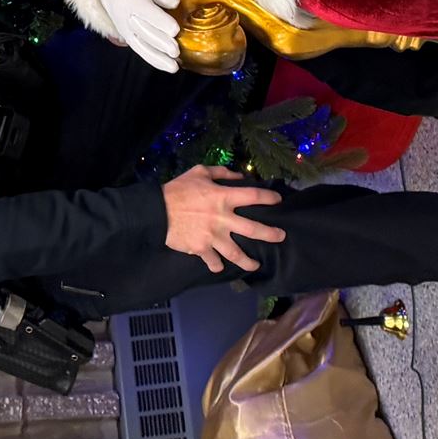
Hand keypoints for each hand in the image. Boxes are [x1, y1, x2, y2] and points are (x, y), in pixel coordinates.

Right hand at [94, 0, 181, 72]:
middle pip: (144, 31)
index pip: (145, 11)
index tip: (175, 29)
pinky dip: (153, 59)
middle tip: (176, 50)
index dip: (160, 21)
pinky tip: (167, 66)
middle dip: (160, 42)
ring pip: (141, 45)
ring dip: (158, 57)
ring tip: (173, 66)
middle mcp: (125, 16)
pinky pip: (140, 49)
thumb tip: (175, 1)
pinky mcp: (128, 36)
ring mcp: (125, 29)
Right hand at [162, 165, 287, 273]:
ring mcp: (213, 237)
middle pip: (253, 229)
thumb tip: (239, 175)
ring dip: (248, 261)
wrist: (156, 212)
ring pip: (237, 253)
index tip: (277, 200)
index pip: (253, 196)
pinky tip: (220, 267)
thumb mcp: (199, 172)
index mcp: (223, 197)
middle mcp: (223, 219)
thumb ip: (221, 172)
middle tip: (281, 237)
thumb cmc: (178, 189)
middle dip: (270, 234)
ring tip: (255, 265)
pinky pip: (213, 261)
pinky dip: (217, 266)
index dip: (268, 197)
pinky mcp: (201, 249)